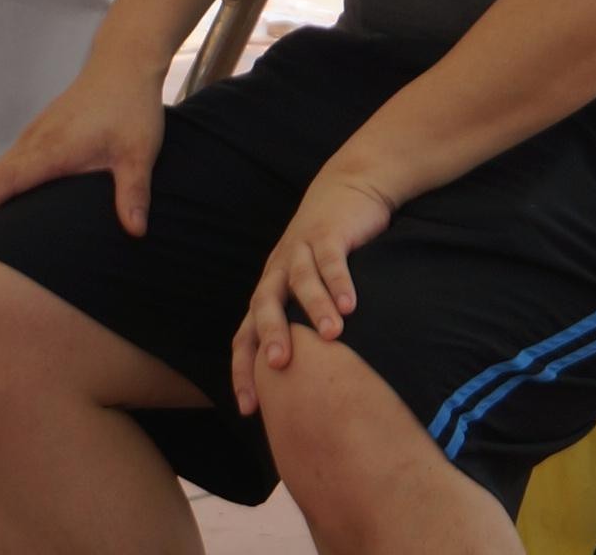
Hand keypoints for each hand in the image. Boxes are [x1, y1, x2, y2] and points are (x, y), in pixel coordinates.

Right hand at [0, 60, 168, 239]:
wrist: (123, 63)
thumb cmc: (131, 106)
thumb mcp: (139, 153)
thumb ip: (134, 193)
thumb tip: (136, 232)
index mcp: (52, 149)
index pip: (4, 181)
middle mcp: (36, 140)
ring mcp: (36, 132)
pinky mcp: (43, 129)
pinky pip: (10, 158)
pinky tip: (7, 196)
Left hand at [232, 163, 399, 412]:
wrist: (348, 187)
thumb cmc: (328, 251)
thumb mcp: (310, 288)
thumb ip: (306, 326)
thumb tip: (313, 385)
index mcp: (269, 291)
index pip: (246, 335)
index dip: (244, 370)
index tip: (249, 408)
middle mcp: (279, 271)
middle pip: (263, 305)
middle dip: (270, 335)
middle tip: (279, 366)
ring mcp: (301, 249)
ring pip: (301, 281)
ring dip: (314, 308)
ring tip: (331, 337)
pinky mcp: (327, 233)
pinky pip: (331, 259)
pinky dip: (339, 281)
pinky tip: (351, 303)